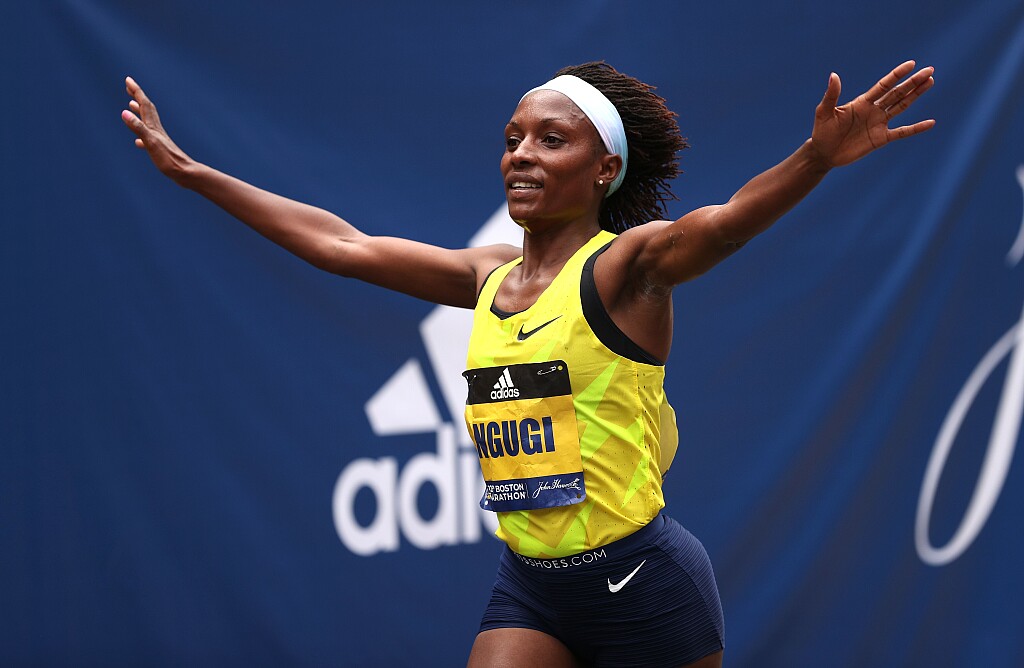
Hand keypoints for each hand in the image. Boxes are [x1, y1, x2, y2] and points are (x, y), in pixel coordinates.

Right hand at [121, 77, 193, 181]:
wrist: (186, 174)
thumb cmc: (169, 160)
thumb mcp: (151, 143)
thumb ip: (138, 128)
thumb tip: (124, 112)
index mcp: (153, 127)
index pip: (144, 104)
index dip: (136, 91)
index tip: (128, 79)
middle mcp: (156, 130)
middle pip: (146, 109)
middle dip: (137, 97)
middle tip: (129, 87)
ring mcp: (159, 140)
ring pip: (148, 122)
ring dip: (139, 112)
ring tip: (131, 106)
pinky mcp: (161, 150)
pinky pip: (148, 139)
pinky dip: (141, 135)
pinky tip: (138, 141)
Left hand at [809, 61, 934, 167]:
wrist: (823, 153)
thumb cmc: (822, 131)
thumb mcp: (824, 112)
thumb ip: (831, 95)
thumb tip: (834, 75)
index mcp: (862, 102)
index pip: (883, 85)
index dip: (897, 75)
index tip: (911, 64)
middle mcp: (874, 110)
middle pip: (897, 93)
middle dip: (912, 82)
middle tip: (929, 70)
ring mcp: (879, 124)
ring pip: (902, 106)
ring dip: (916, 95)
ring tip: (930, 82)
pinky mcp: (880, 139)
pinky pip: (902, 132)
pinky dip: (916, 128)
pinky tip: (930, 123)